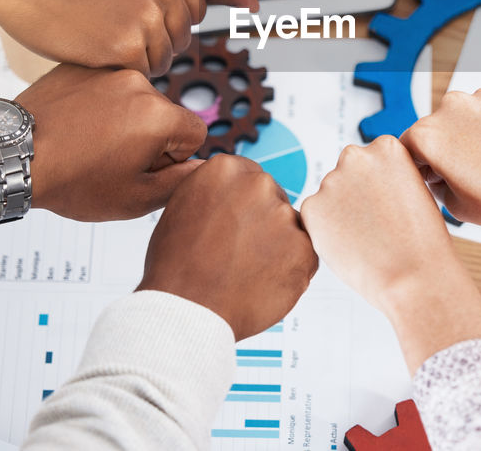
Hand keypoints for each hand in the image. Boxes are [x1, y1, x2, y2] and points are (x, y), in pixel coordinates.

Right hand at [0, 0, 249, 76]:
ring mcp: (150, 8)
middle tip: (109, 11)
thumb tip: (254, 6)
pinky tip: (96, 40)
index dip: (158, 11)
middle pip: (184, 31)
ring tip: (102, 23)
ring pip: (168, 54)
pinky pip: (145, 69)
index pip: (194, 7)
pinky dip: (122, 64)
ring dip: (138, 51)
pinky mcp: (128, 41)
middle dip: (151, 33)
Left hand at [14, 64, 208, 220]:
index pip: (194, 133)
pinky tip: (75, 127)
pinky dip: (96, 105)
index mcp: (159, 115)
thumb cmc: (72, 181)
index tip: (140, 168)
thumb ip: (179, 182)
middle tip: (110, 160)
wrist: (12, 158)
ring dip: (122, 119)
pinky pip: (103, 86)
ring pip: (134, 99)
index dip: (172, 158)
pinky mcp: (80, 67)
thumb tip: (199, 165)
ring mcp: (107, 72)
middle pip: (163, 114)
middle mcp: (138, 84)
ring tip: (88, 143)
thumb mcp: (134, 199)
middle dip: (147, 137)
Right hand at [138, 155, 317, 339]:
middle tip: (239, 255)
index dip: (243, 209)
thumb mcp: (182, 206)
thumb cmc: (176, 265)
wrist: (185, 311)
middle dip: (263, 224)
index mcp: (227, 168)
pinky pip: (304, 256)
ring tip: (245, 273)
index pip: (251, 180)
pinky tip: (261, 284)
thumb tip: (235, 187)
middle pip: (274, 200)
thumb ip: (215, 190)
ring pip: (290, 228)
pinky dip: (290, 271)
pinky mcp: (304, 248)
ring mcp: (284, 216)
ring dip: (277, 247)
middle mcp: (259, 184)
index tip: (232, 230)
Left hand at [300, 136, 480, 370]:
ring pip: (330, 196)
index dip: (378, 186)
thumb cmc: (420, 240)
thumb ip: (384, 175)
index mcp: (386, 147)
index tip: (388, 205)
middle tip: (374, 223)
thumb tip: (360, 180)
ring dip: (340, 212)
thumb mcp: (413, 189)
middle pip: (347, 172)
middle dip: (355, 193)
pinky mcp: (312, 207)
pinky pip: (316, 216)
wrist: (412, 276)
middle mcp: (355, 156)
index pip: (371, 159)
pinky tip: (350, 245)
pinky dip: (327, 230)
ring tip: (365, 238)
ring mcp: (331, 181)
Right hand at [400, 84, 480, 242]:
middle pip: (440, 124)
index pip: (409, 146)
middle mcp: (454, 107)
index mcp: (429, 135)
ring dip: (478, 130)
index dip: (420, 165)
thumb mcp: (459, 207)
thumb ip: (436, 183)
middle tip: (472, 173)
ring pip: (472, 112)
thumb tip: (437, 172)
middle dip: (449, 145)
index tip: (434, 176)